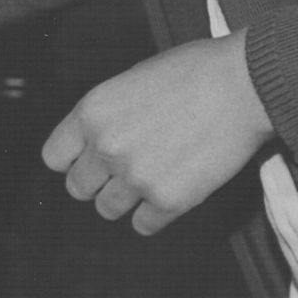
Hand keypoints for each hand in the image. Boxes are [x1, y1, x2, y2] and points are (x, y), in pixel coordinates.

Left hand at [40, 31, 272, 235]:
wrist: (242, 85)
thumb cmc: (193, 72)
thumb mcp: (132, 79)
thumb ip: (108, 113)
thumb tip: (99, 135)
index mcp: (91, 112)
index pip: (54, 157)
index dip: (72, 159)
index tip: (88, 159)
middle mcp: (106, 147)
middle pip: (77, 188)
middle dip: (97, 182)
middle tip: (119, 174)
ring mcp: (136, 177)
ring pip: (107, 209)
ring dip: (124, 200)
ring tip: (145, 183)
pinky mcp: (169, 201)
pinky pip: (144, 225)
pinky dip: (152, 217)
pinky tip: (166, 197)